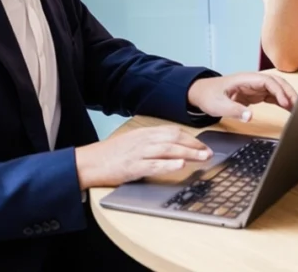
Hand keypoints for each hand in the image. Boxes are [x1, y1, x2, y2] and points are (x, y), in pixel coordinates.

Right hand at [74, 126, 212, 188]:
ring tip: (203, 158)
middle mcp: (143, 140)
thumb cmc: (110, 154)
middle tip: (209, 152)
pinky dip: (168, 165)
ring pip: (167, 150)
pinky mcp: (132, 167)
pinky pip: (153, 165)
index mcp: (144, 133)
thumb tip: (171, 146)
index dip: (190, 137)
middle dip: (194, 145)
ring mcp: (138, 153)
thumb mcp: (132, 142)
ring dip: (188, 153)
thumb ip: (150, 142)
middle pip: (174, 139)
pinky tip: (180, 166)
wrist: (87, 162)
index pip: (172, 131)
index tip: (203, 145)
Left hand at [187, 73, 297, 122]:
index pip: (268, 81)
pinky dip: (282, 102)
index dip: (279, 91)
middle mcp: (253, 81)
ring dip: (288, 97)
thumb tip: (250, 117)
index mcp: (246, 79)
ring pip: (277, 89)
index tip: (286, 103)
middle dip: (289, 93)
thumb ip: (234, 110)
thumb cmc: (209, 95)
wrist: (201, 93)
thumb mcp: (218, 105)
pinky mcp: (256, 94)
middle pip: (277, 83)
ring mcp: (256, 87)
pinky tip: (289, 109)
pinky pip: (273, 96)